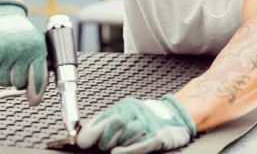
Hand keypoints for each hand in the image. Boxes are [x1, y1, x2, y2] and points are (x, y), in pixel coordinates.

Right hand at [0, 0, 47, 105]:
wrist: (1, 11)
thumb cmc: (20, 31)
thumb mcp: (37, 43)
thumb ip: (38, 66)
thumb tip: (35, 92)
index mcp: (36, 49)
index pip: (37, 80)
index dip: (35, 94)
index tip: (33, 100)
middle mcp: (20, 52)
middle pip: (18, 84)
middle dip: (16, 79)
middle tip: (14, 67)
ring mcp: (2, 53)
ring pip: (3, 83)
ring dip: (3, 77)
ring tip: (4, 62)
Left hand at [77, 95, 195, 153]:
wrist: (176, 117)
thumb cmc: (145, 119)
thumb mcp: (124, 114)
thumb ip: (104, 121)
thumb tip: (82, 131)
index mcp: (124, 107)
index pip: (104, 118)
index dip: (90, 131)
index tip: (81, 141)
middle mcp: (136, 113)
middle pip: (114, 124)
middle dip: (105, 139)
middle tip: (103, 145)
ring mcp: (148, 124)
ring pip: (127, 135)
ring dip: (119, 144)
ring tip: (118, 147)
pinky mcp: (159, 136)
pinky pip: (141, 144)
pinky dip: (128, 150)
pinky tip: (117, 153)